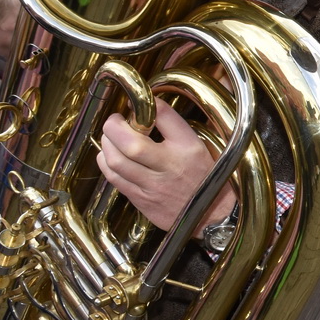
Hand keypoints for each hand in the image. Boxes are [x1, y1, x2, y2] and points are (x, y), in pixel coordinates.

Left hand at [97, 101, 236, 233]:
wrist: (212, 214)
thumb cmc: (205, 176)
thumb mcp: (200, 145)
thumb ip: (175, 126)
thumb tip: (150, 105)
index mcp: (189, 147)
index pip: (162, 116)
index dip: (144, 105)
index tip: (138, 105)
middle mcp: (171, 165)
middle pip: (130, 143)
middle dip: (114, 126)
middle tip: (116, 121)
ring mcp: (154, 185)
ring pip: (115, 161)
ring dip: (107, 144)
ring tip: (111, 138)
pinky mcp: (142, 200)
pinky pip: (114, 178)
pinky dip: (107, 163)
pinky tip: (111, 156)